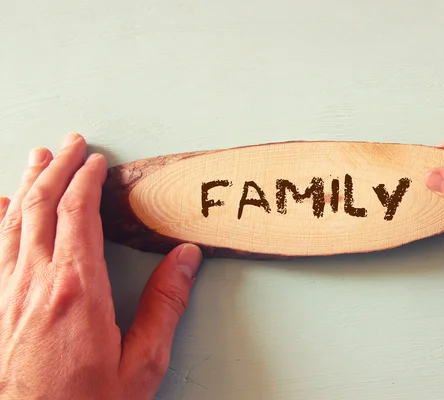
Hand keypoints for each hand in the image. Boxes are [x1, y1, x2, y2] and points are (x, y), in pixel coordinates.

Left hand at [0, 134, 201, 398]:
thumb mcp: (142, 362)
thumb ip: (166, 304)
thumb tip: (186, 258)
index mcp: (77, 289)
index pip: (78, 214)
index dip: (86, 180)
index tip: (96, 160)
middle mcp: (34, 283)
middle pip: (40, 206)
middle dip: (55, 168)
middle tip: (68, 143)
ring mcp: (5, 294)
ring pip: (11, 222)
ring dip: (26, 185)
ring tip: (36, 159)